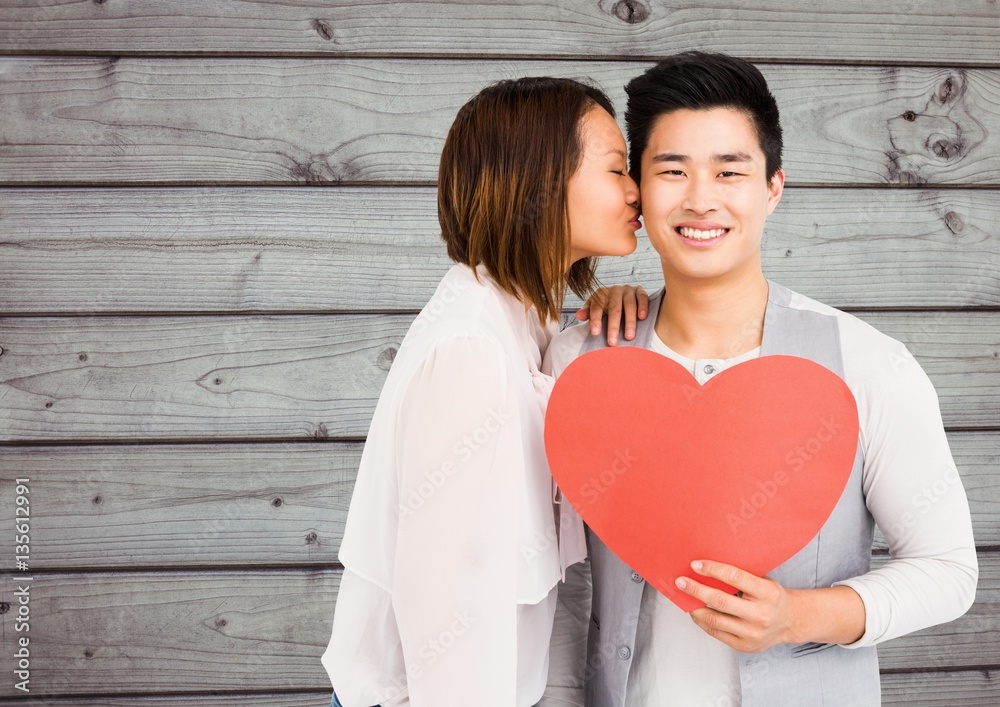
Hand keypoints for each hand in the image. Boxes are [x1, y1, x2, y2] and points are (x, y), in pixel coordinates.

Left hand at [575, 285, 648, 345]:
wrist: (622, 294)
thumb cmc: (606, 305)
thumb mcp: (595, 308)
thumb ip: (588, 312)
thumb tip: (579, 316)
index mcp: (601, 294)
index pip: (597, 307)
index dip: (596, 320)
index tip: (595, 333)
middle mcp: (614, 290)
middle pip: (614, 308)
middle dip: (613, 326)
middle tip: (612, 343)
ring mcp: (628, 290)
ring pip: (629, 304)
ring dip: (629, 322)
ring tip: (629, 337)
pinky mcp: (639, 290)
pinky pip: (642, 297)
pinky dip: (643, 306)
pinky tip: (642, 317)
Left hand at [675, 560, 797, 652]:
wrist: (789, 621)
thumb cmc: (771, 597)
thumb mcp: (764, 580)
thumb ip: (741, 575)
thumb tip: (707, 566)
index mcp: (767, 593)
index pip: (735, 577)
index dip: (712, 569)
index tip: (695, 565)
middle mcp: (761, 614)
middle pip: (720, 601)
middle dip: (696, 590)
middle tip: (681, 581)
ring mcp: (752, 633)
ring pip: (714, 619)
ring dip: (694, 607)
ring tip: (684, 597)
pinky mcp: (744, 646)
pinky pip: (716, 632)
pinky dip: (702, 621)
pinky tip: (695, 612)